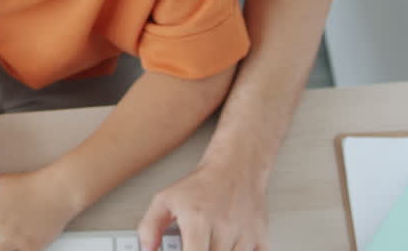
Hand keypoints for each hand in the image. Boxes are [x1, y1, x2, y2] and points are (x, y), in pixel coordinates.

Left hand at [137, 160, 267, 250]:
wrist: (235, 166)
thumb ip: (150, 226)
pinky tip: (230, 247)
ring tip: (210, 244)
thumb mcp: (165, 199)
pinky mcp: (260, 236)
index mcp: (199, 220)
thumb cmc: (201, 185)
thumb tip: (147, 249)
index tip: (182, 250)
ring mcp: (245, 233)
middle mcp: (224, 227)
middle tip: (196, 245)